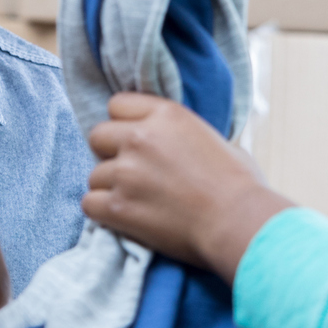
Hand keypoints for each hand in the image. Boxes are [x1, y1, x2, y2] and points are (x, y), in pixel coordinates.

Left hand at [82, 92, 292, 283]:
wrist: (238, 222)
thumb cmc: (239, 185)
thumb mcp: (215, 139)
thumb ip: (183, 135)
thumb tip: (177, 143)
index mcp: (166, 114)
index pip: (117, 104)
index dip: (125, 124)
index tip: (136, 142)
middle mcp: (140, 137)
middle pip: (98, 136)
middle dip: (111, 154)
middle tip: (133, 173)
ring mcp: (126, 172)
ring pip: (94, 175)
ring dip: (110, 188)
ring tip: (137, 202)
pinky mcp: (118, 206)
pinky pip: (89, 204)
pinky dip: (103, 212)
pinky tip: (124, 217)